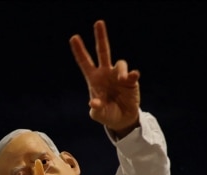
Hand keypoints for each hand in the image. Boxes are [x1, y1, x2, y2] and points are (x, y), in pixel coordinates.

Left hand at [70, 20, 140, 135]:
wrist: (122, 120)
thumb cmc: (107, 114)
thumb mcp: (98, 114)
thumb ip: (95, 109)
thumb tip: (94, 102)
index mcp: (94, 79)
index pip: (85, 62)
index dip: (79, 51)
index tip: (73, 38)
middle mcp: (106, 73)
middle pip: (103, 51)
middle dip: (101, 37)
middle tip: (98, 22)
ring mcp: (119, 76)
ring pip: (120, 64)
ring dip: (121, 70)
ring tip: (123, 79)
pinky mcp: (131, 81)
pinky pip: (132, 74)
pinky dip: (132, 74)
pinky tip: (132, 77)